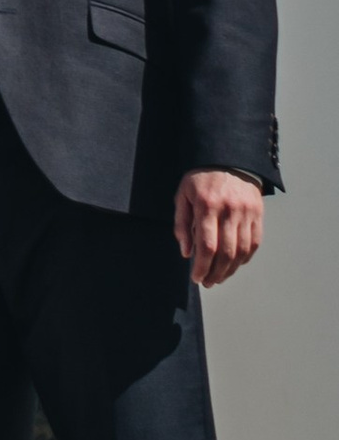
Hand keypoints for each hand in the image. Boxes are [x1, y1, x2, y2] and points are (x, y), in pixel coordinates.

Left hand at [175, 169, 263, 286]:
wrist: (228, 157)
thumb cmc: (200, 178)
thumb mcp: (183, 195)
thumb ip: (182, 224)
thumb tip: (186, 252)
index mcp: (207, 205)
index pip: (207, 245)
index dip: (201, 266)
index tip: (196, 278)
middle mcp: (229, 210)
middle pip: (226, 252)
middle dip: (215, 273)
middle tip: (207, 282)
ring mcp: (246, 212)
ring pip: (241, 251)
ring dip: (230, 270)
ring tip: (219, 277)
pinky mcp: (258, 214)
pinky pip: (254, 243)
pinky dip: (245, 258)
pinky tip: (234, 265)